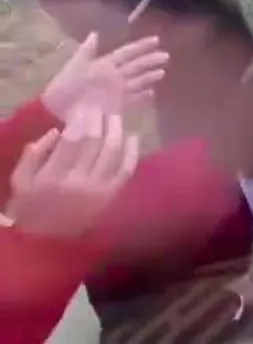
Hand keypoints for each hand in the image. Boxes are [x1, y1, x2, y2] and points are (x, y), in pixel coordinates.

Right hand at [4, 107, 139, 238]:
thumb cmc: (30, 208)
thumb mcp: (20, 181)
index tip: (85, 108)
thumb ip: (34, 155)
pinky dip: (132, 152)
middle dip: (99, 121)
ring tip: (115, 118)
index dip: (81, 120)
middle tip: (101, 108)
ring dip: (116, 131)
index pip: (72, 141)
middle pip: (94, 143)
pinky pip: (126, 170)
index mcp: (51, 176)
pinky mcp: (111, 197)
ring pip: (112, 153)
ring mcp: (97, 189)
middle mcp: (77, 181)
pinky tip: (133, 137)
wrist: (47, 242)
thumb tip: (56, 132)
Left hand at [42, 34, 167, 119]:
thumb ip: (87, 51)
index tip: (156, 40)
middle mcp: (113, 76)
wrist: (57, 111)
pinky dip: (142, 97)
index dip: (141, 46)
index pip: (127, 53)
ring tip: (162, 73)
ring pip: (137, 81)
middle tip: (166, 56)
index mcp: (105, 64)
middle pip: (136, 66)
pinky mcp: (116, 105)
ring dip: (149, 77)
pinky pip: (132, 99)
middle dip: (150, 61)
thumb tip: (95, 33)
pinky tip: (152, 93)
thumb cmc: (66, 86)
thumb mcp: (75, 65)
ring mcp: (115, 91)